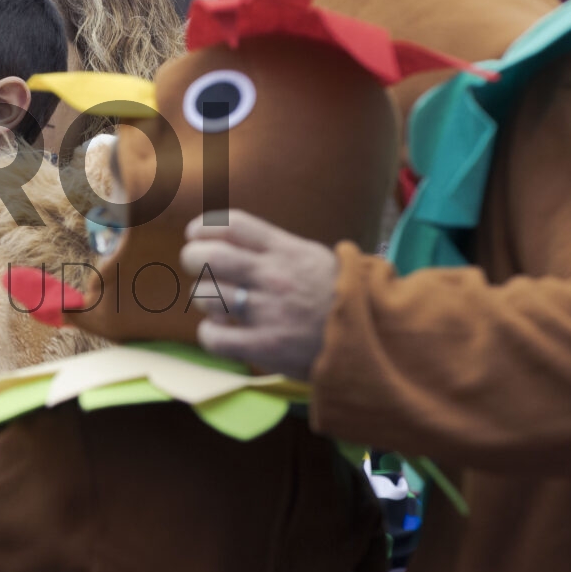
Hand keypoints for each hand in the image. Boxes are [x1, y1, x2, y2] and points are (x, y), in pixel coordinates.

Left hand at [178, 211, 339, 380]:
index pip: (230, 224)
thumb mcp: (316, 257)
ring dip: (204, 299)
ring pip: (204, 295)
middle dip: (192, 259)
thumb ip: (277, 248)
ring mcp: (267, 311)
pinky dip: (210, 334)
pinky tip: (222, 333)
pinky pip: (214, 337)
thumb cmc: (346, 297)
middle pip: (206, 256)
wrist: (378, 338)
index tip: (194, 234)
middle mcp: (272, 275)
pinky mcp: (265, 346)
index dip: (203, 227)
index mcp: (285, 250)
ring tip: (217, 305)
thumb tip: (235, 241)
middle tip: (197, 268)